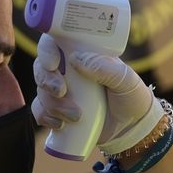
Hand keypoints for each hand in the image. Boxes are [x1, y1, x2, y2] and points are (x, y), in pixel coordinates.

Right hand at [31, 34, 159, 154]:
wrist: (132, 129)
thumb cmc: (131, 97)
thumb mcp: (125, 80)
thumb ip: (105, 67)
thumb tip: (76, 59)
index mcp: (82, 54)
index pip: (55, 43)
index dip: (46, 50)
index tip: (53, 63)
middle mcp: (67, 71)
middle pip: (41, 67)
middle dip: (46, 80)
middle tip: (61, 92)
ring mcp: (60, 92)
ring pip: (41, 91)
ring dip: (52, 104)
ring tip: (75, 116)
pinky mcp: (57, 112)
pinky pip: (40, 112)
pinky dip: (45, 117)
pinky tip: (60, 124)